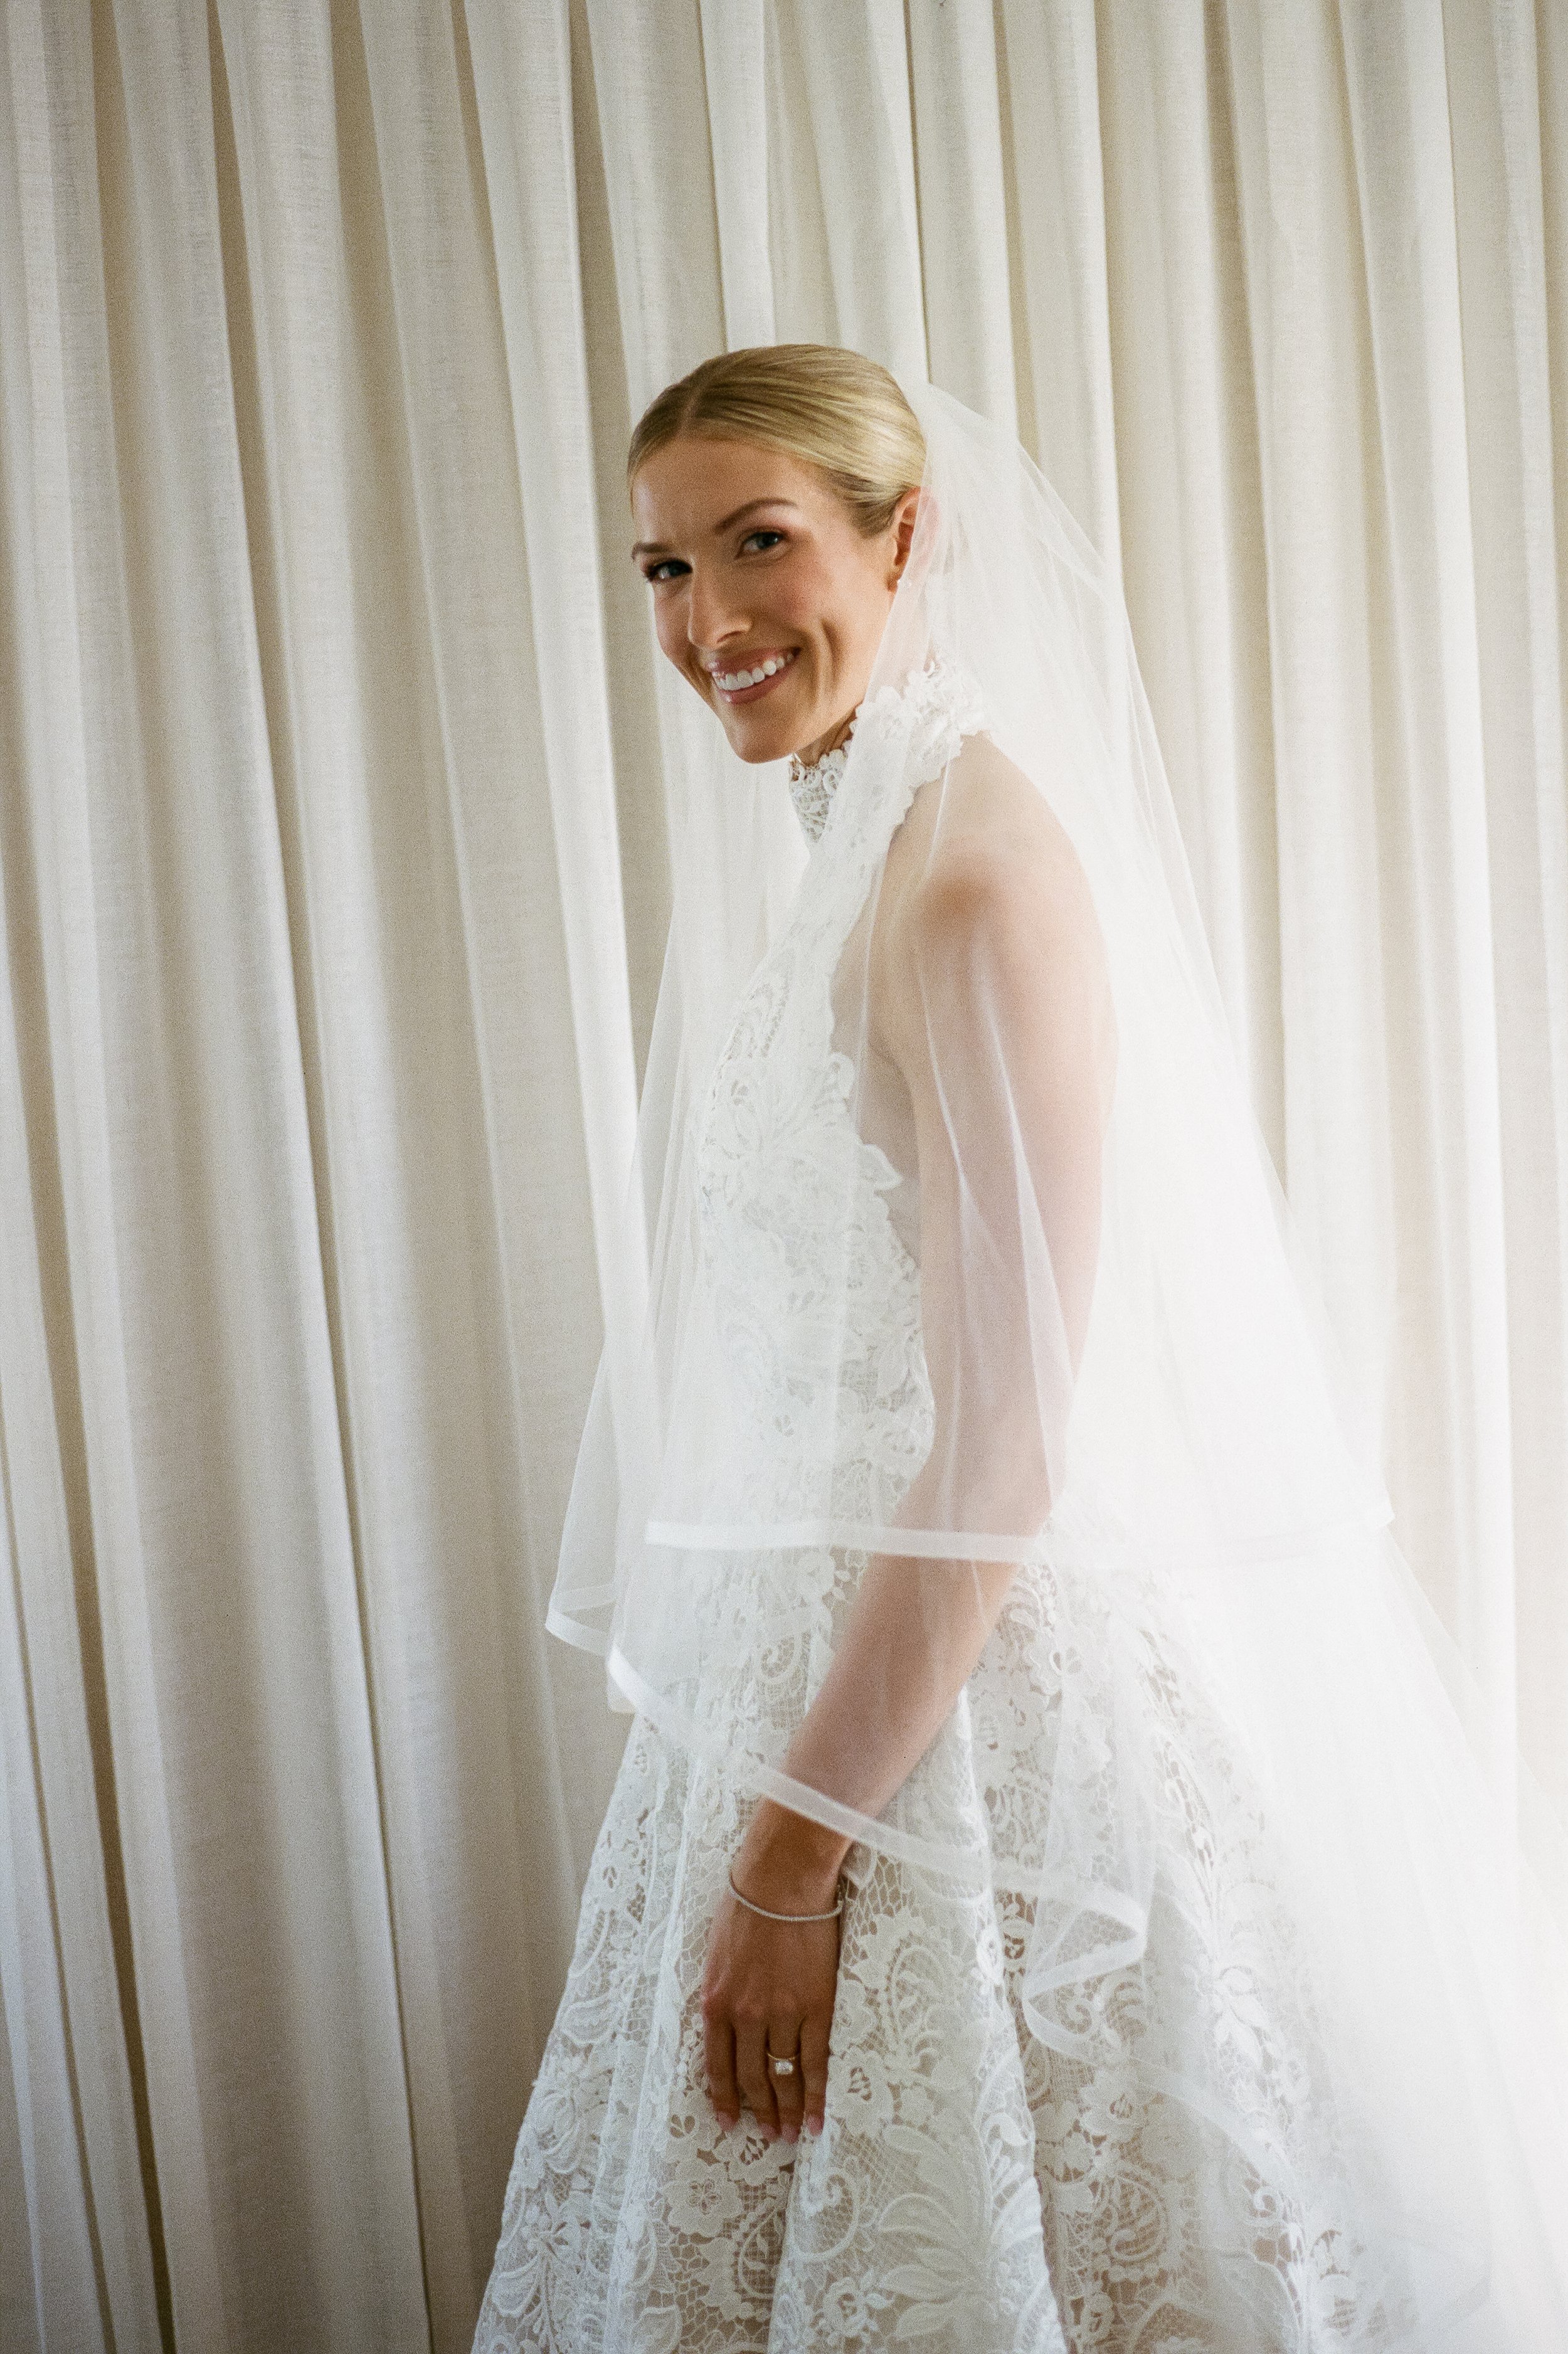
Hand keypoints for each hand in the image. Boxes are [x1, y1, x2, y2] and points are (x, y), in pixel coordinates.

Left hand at [700, 1803, 848, 2143]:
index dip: (725, 2099)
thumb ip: (721, 1992)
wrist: (782, 1878)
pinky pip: (814, 2062)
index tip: (729, 2124)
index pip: (718, 2066)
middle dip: (759, 2112)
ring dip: (787, 2111)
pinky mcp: (815, 2006)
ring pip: (783, 2077)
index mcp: (715, 2003)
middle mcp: (744, 2016)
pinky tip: (817, 2119)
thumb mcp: (717, 1953)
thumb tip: (725, 2021)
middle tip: (768, 2136)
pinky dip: (815, 2096)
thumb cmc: (747, 1906)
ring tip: (792, 2136)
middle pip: (752, 2078)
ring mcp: (781, 2014)